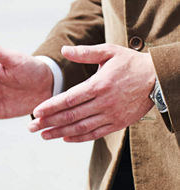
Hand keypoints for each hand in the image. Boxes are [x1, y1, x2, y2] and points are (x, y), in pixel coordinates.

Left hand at [29, 44, 155, 142]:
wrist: (158, 78)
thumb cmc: (130, 62)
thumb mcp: (109, 52)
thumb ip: (85, 52)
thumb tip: (63, 50)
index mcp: (99, 84)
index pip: (69, 99)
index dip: (51, 106)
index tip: (35, 112)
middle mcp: (104, 103)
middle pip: (71, 116)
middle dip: (49, 122)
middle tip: (31, 127)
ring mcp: (112, 115)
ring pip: (81, 127)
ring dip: (60, 133)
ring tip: (43, 135)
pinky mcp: (118, 123)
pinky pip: (96, 133)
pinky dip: (79, 138)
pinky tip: (65, 138)